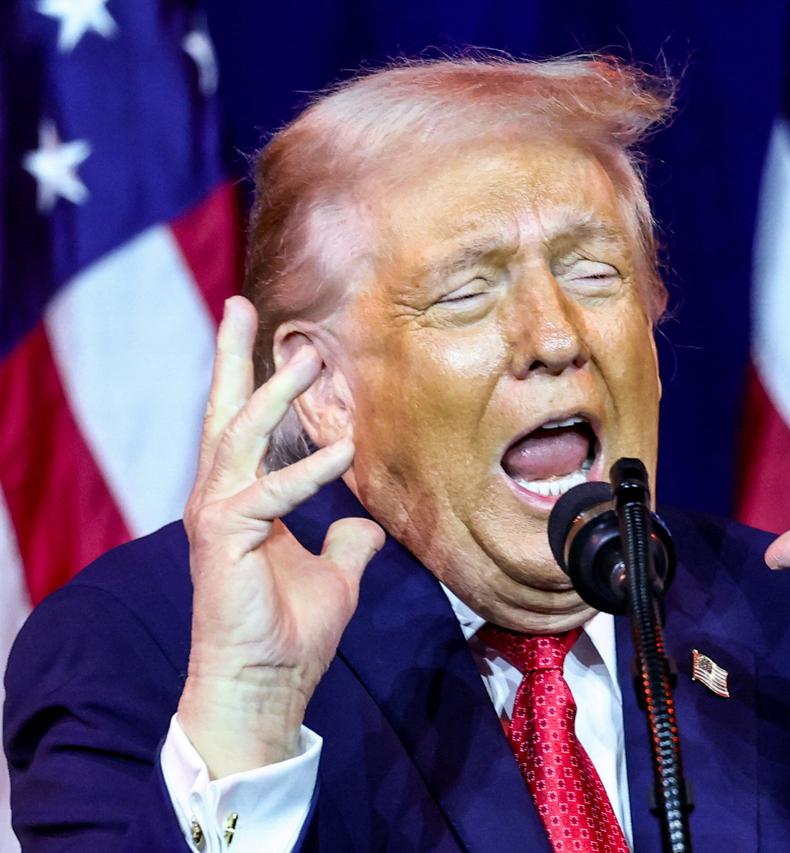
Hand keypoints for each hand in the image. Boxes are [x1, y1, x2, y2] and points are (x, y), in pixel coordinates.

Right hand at [176, 297, 384, 777]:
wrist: (263, 685)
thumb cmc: (290, 632)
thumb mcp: (334, 576)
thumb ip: (346, 542)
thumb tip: (364, 526)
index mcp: (244, 501)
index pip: (246, 429)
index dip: (257, 383)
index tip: (273, 340)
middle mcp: (222, 500)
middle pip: (225, 413)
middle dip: (232, 357)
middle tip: (240, 304)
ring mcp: (218, 517)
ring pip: (239, 438)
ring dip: (273, 395)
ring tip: (305, 357)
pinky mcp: (225, 540)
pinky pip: (269, 494)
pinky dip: (307, 471)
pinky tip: (343, 450)